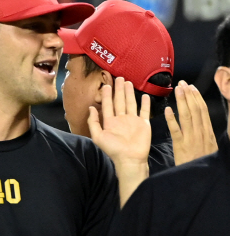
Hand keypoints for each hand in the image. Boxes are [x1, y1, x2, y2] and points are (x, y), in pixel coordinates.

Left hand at [89, 78, 150, 204]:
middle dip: (118, 90)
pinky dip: (144, 103)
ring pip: (131, 103)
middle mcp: (121, 119)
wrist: (130, 158)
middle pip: (119, 101)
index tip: (106, 84)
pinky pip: (144, 111)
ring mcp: (133, 120)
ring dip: (129, 93)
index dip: (106, 95)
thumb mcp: (98, 137)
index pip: (107, 105)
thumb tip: (90, 108)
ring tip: (128, 82)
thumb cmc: (113, 149)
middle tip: (118, 77)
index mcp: (110, 122)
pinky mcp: (143, 123)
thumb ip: (94, 122)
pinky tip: (144, 95)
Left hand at [166, 81, 217, 165]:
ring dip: (182, 102)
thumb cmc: (201, 162)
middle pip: (196, 109)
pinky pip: (176, 130)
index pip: (203, 110)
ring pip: (187, 116)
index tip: (191, 87)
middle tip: (182, 83)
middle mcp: (201, 132)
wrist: (199, 177)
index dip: (197, 97)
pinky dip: (172, 119)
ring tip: (177, 90)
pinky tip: (168, 110)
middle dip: (189, 95)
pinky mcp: (181, 146)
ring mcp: (191, 138)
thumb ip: (204, 134)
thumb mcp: (208, 146)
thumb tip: (202, 122)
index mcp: (207, 131)